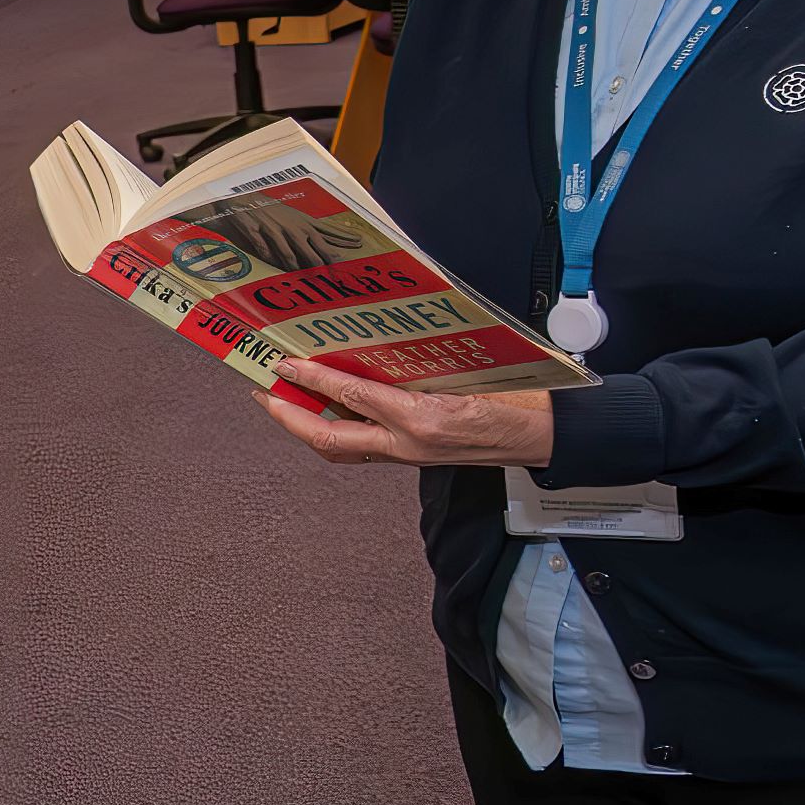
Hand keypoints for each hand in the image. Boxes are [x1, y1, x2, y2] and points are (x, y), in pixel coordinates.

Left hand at [261, 359, 555, 469]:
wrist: (542, 435)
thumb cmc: (512, 398)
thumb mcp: (465, 372)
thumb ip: (415, 366)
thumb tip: (370, 347)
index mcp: (422, 416)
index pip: (353, 395)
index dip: (313, 380)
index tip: (284, 364)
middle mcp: (409, 442)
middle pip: (331, 439)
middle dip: (289, 419)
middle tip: (263, 393)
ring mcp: (410, 454)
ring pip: (342, 448)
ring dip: (307, 427)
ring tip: (282, 401)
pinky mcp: (415, 456)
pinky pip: (364, 446)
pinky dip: (338, 429)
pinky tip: (325, 411)